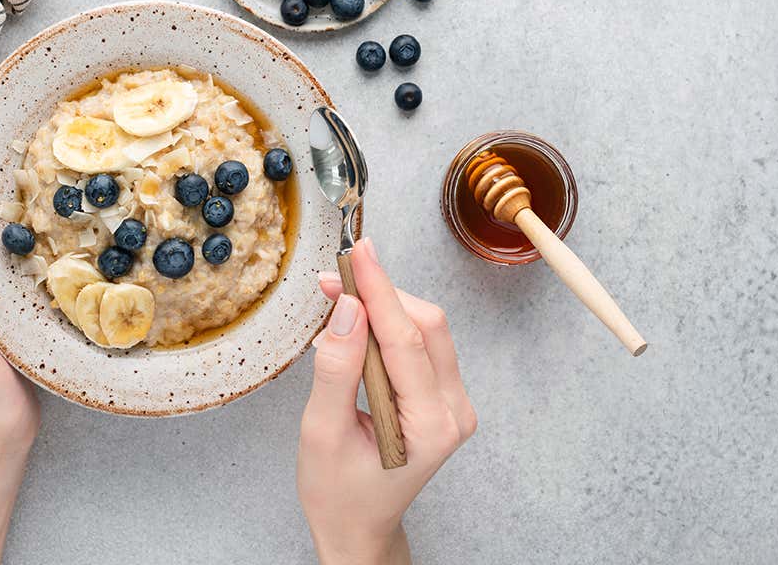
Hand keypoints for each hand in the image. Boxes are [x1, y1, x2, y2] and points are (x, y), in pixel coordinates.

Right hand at [298, 238, 476, 564]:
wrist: (358, 526)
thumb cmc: (337, 492)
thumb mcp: (321, 433)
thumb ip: (337, 369)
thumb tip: (349, 308)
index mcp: (430, 427)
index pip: (406, 340)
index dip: (380, 289)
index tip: (358, 252)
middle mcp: (455, 412)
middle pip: (425, 326)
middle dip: (379, 294)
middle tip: (333, 279)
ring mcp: (456, 405)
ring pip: (427, 330)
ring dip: (384, 306)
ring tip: (338, 299)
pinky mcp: (446, 397)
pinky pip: (423, 345)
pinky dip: (390, 326)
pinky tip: (358, 326)